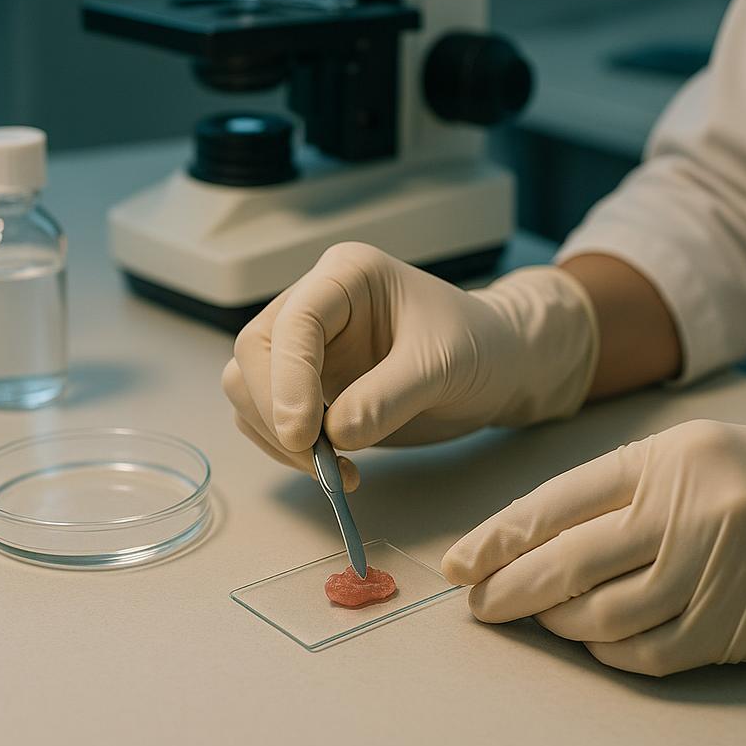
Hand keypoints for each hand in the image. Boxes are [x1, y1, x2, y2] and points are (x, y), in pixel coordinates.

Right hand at [223, 242, 597, 488]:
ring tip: (339, 469)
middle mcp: (315, 303)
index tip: (303, 434)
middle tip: (319, 461)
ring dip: (279, 437)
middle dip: (276, 412)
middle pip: (256, 353)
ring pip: (249, 388)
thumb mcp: (443, 366)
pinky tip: (338, 467)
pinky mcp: (306, 385)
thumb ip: (389, 396)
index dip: (289, 378)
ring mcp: (306, 346)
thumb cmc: (478, 346)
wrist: (496, 366)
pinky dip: (289, 451)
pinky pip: (268, 418)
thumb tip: (336, 434)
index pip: (295, 322)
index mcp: (346, 276)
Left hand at [443, 419, 745, 675]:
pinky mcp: (737, 624)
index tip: (459, 562)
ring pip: (604, 615)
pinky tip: (594, 640)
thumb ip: (614, 493)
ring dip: (557, 622)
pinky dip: (610, 651)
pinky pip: (651, 652)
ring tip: (537, 617)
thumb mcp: (683, 455)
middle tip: (478, 604)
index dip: (499, 537)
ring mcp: (712, 571)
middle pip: (569, 563)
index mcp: (662, 460)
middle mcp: (684, 512)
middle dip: (509, 587)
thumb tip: (533, 543)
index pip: (557, 503)